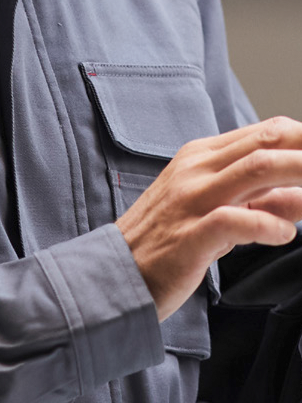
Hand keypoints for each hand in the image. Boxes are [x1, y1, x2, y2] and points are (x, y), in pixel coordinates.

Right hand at [116, 116, 301, 320]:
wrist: (118, 271)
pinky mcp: (190, 234)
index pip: (262, 132)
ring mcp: (191, 199)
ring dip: (299, 177)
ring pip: (254, 171)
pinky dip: (269, 224)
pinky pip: (235, 220)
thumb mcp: (215, 211)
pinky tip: (285, 234)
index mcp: (200, 156)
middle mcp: (196, 169)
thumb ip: (259, 200)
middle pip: (264, 144)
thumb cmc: (168, 239)